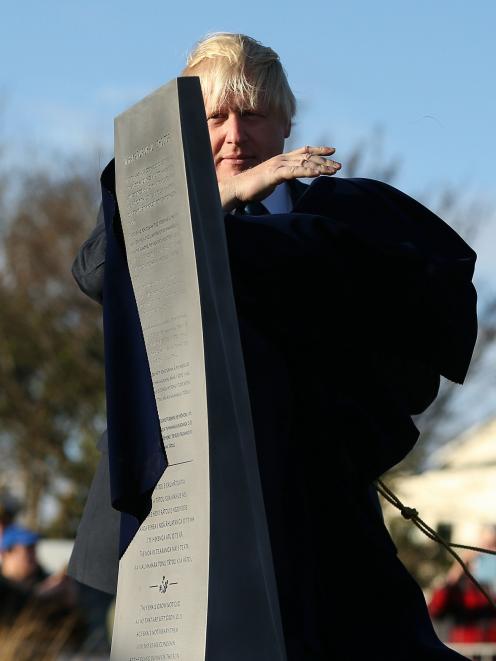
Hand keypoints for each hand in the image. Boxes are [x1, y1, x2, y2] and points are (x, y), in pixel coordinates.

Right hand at [219, 146, 340, 210]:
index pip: (303, 151)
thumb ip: (283, 176)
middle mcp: (281, 159)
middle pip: (308, 157)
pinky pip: (294, 171)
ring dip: (321, 167)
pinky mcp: (275, 174)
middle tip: (339, 166)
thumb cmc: (253, 186)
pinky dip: (307, 172)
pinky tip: (318, 174)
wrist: (237, 188)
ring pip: (304, 163)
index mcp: (281, 159)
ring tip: (334, 171)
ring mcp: (278, 165)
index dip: (319, 150)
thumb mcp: (273, 179)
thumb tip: (289, 178)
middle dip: (325, 161)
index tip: (332, 151)